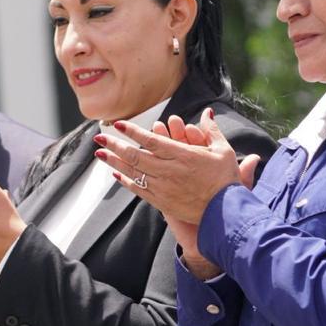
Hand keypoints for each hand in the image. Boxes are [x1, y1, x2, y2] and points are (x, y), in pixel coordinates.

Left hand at [94, 109, 260, 224]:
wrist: (225, 214)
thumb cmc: (225, 182)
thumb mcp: (223, 151)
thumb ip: (211, 130)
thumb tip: (207, 112)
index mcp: (182, 155)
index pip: (151, 140)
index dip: (133, 132)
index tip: (118, 125)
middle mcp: (168, 170)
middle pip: (135, 155)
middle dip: (115, 145)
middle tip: (100, 137)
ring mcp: (163, 187)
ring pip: (134, 172)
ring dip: (115, 161)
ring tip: (100, 153)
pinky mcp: (162, 202)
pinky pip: (139, 189)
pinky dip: (126, 181)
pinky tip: (116, 174)